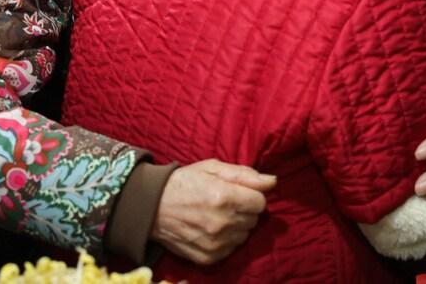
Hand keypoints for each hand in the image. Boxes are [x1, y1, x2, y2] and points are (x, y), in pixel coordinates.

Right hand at [151, 159, 275, 264]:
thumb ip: (245, 175)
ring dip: (237, 226)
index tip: (239, 193)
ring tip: (217, 216)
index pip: (260, 202)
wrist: (152, 207)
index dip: (252, 195)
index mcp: (225, 197)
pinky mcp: (208, 257)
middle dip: (244, 210)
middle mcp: (222, 223)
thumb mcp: (213, 168)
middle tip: (225, 203)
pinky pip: (232, 249)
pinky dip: (226, 240)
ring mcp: (215, 243)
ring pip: (244, 235)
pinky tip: (211, 229)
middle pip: (254, 219)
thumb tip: (272, 181)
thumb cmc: (185, 182)